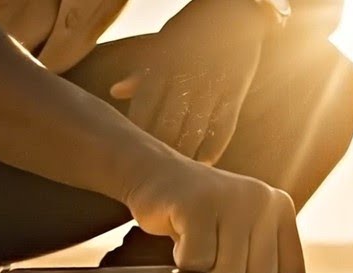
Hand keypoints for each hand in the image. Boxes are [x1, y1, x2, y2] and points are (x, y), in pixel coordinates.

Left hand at [109, 0, 268, 162]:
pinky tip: (207, 162)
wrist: (235, 11)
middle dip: (160, 152)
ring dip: (185, 154)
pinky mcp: (234, 91)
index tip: (132, 155)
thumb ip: (143, 72)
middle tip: (154, 177)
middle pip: (167, 125)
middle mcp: (184, 79)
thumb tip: (116, 92)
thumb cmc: (194, 30)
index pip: (144, 109)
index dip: (138, 134)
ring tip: (178, 176)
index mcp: (162, 67)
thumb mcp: (164, 45)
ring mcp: (210, 86)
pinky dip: (214, 146)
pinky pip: (223, 125)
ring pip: (193, 130)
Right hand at [126, 159, 303, 272]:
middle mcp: (262, 199)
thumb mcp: (244, 238)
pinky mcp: (197, 205)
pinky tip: (181, 235)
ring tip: (198, 241)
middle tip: (213, 251)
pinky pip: (198, 261)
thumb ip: (267, 272)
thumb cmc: (204, 217)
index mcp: (280, 208)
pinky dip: (184, 258)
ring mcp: (231, 200)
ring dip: (206, 269)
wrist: (157, 177)